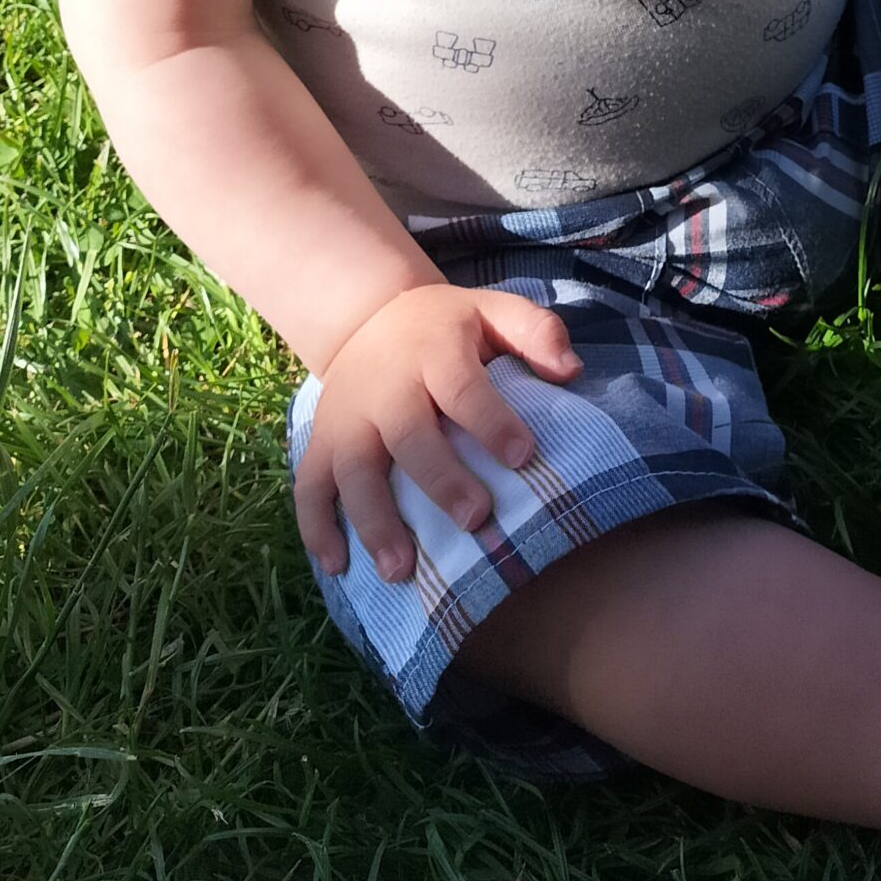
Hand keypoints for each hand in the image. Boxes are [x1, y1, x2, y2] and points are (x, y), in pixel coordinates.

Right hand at [293, 281, 579, 579]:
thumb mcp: (493, 310)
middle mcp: (385, 387)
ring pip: (354, 470)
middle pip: (407, 434)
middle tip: (474, 519)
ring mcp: (346, 418)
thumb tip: (571, 370)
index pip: (462, 387)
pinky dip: (316, 528)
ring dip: (374, 521)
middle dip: (439, 480)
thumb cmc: (447, 328)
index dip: (490, 420)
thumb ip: (536, 332)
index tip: (522, 456)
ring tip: (401, 570)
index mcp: (432, 350)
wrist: (370, 317)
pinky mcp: (321, 443)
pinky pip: (309, 487)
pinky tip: (338, 568)